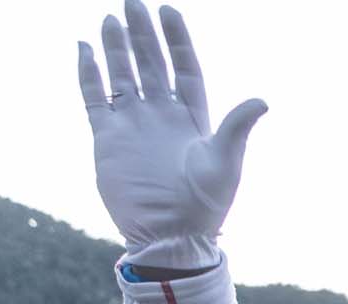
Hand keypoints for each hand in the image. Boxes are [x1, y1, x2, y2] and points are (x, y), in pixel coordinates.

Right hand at [77, 2, 265, 268]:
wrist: (171, 237)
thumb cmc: (205, 205)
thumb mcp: (225, 163)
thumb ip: (237, 128)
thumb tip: (263, 100)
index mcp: (193, 118)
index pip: (184, 67)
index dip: (176, 39)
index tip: (168, 10)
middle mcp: (162, 116)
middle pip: (151, 64)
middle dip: (143, 34)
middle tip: (133, 1)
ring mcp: (133, 125)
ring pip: (122, 75)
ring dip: (116, 47)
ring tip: (111, 17)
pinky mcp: (107, 138)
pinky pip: (95, 97)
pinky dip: (89, 73)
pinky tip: (84, 48)